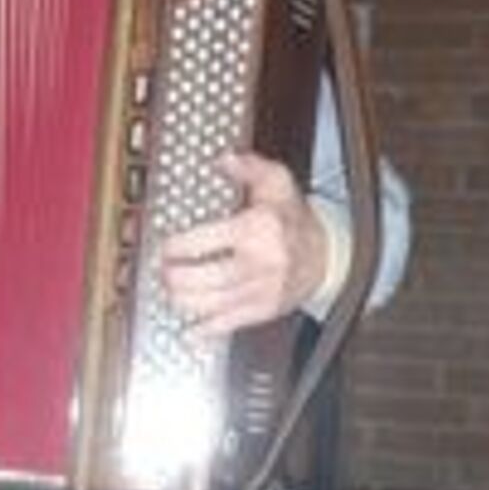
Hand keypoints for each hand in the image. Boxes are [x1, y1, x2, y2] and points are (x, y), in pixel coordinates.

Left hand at [157, 150, 328, 334]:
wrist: (325, 254)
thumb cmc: (294, 219)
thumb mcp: (277, 183)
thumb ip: (249, 168)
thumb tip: (223, 159)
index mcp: (257, 228)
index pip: (205, 240)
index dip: (177, 247)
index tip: (166, 248)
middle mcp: (258, 261)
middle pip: (203, 277)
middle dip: (174, 277)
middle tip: (163, 272)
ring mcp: (261, 289)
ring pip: (210, 303)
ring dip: (182, 301)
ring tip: (170, 292)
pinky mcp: (264, 310)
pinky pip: (228, 324)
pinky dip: (204, 330)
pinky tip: (188, 329)